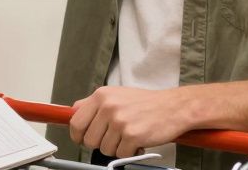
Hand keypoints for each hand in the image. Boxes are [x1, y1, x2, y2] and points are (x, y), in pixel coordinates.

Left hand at [68, 86, 194, 159]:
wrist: (174, 107)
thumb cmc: (146, 103)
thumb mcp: (117, 94)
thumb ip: (94, 103)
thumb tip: (73, 111)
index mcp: (101, 96)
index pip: (76, 122)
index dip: (78, 135)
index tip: (82, 139)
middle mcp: (108, 107)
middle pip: (89, 140)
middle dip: (101, 143)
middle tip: (115, 138)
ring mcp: (120, 121)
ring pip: (105, 149)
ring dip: (117, 148)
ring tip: (129, 136)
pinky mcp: (132, 136)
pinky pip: (121, 154)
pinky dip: (130, 152)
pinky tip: (138, 141)